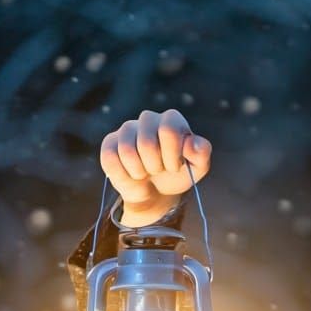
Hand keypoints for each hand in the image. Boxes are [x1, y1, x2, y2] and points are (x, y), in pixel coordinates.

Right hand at [99, 109, 211, 225]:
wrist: (156, 192)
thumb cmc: (178, 174)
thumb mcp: (197, 168)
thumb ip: (201, 153)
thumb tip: (192, 143)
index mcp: (171, 120)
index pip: (168, 130)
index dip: (172, 156)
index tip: (175, 166)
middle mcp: (148, 119)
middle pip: (147, 143)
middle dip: (156, 167)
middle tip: (160, 170)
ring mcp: (127, 129)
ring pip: (127, 151)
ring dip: (140, 172)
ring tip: (146, 172)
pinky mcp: (109, 143)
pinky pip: (111, 160)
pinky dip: (124, 175)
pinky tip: (132, 174)